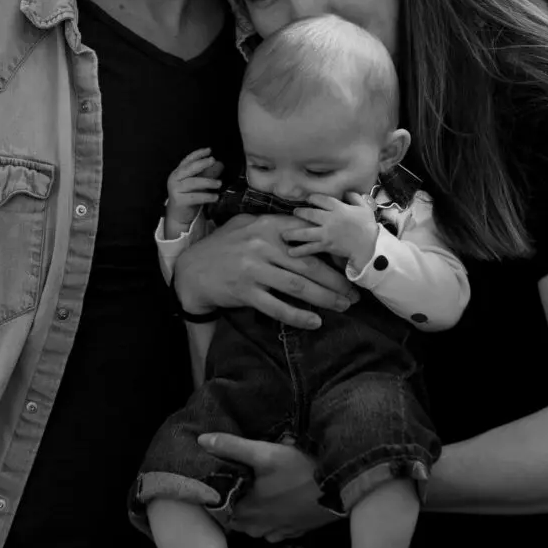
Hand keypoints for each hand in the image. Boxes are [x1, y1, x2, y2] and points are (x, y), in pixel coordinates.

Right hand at [164, 149, 222, 236]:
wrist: (179, 216)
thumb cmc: (189, 197)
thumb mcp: (198, 183)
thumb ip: (207, 173)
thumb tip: (220, 164)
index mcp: (178, 172)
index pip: (187, 160)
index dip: (197, 154)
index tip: (209, 150)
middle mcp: (174, 179)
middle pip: (188, 168)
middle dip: (201, 163)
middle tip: (213, 160)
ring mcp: (175, 190)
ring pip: (192, 183)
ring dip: (207, 182)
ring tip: (219, 183)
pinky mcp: (179, 201)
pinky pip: (194, 197)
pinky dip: (206, 196)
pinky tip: (215, 197)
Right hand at [173, 214, 357, 329]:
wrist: (193, 270)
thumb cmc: (224, 246)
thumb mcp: (247, 225)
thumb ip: (275, 225)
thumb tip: (309, 227)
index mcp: (266, 225)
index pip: (307, 236)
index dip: (331, 251)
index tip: (349, 263)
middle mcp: (262, 245)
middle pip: (308, 265)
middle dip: (335, 281)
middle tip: (353, 293)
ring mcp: (253, 269)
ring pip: (297, 286)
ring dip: (324, 298)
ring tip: (343, 306)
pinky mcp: (245, 291)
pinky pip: (277, 306)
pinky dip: (298, 316)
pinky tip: (315, 322)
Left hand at [200, 434, 332, 540]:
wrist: (340, 489)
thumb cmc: (300, 471)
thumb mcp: (264, 452)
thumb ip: (232, 447)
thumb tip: (201, 441)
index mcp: (247, 510)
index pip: (221, 510)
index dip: (217, 497)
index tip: (218, 484)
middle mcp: (260, 527)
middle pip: (238, 521)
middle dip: (235, 507)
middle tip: (237, 487)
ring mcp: (280, 531)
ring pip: (257, 528)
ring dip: (253, 516)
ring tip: (255, 496)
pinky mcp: (297, 531)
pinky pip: (277, 531)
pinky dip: (273, 521)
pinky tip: (277, 506)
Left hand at [283, 190, 377, 270]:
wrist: (371, 246)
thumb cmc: (368, 226)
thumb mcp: (365, 207)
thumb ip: (355, 197)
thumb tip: (347, 192)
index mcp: (338, 208)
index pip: (321, 199)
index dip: (312, 198)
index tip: (308, 199)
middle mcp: (329, 219)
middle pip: (310, 214)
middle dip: (300, 213)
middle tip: (294, 213)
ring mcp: (326, 233)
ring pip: (305, 232)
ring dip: (293, 233)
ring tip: (284, 234)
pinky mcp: (326, 245)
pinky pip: (310, 248)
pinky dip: (300, 250)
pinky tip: (291, 252)